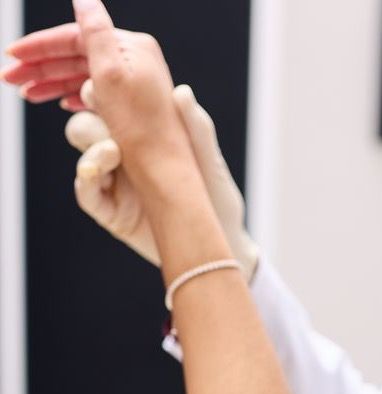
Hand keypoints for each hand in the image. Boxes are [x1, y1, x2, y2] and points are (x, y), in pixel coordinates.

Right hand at [2, 1, 187, 165]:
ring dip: (53, 84)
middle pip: (78, 57)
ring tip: (27, 94)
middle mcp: (137, 62)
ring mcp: (138, 85)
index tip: (12, 55)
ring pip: (85, 77)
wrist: (168, 171)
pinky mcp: (137, 108)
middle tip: (9, 78)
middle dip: (41, 67)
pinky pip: (98, 95)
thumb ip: (95, 30)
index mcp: (132, 48)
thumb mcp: (110, 73)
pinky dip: (76, 97)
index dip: (41, 46)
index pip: (75, 37)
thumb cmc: (141, 128)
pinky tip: (61, 105)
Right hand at [62, 85, 258, 276]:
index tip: (106, 80)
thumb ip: (197, 131)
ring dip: (90, 142)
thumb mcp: (211, 164)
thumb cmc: (217, 201)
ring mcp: (115, 180)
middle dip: (89, 109)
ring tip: (113, 150)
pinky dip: (87, 177)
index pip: (113, 99)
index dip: (104, 85)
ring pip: (83, 147)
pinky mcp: (111, 211)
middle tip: (95, 104)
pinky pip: (85, 190)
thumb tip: (183, 92)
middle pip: (89, 118)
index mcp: (146, 133)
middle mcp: (125, 152)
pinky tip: (99, 172)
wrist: (219, 246)